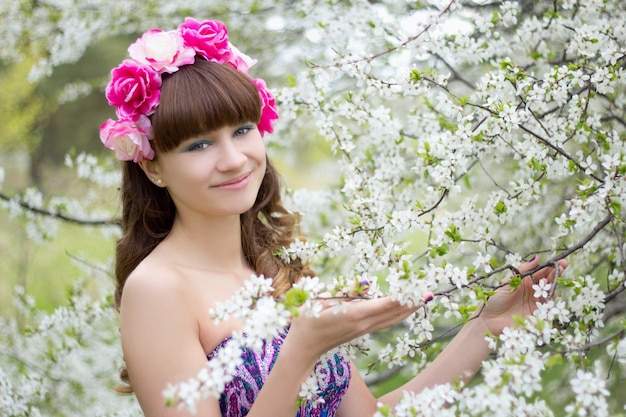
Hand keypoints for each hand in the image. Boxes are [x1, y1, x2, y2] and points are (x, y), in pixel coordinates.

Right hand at [287, 296, 417, 360]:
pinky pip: (385, 323)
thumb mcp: (321, 301)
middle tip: (429, 293)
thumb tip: (365, 284)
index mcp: (353, 314)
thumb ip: (344, 291)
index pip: (384, 305)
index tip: (417, 290)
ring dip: (408, 310)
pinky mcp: (361, 332)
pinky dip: (398, 315)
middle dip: (412, 303)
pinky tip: (404, 311)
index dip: (402, 297)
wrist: (304, 347)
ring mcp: (363, 330)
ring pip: (392, 319)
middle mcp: (363, 324)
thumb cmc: (307, 320)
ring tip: (423, 300)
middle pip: (393, 313)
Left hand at [476, 256, 567, 335]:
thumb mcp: (507, 282)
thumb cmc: (494, 299)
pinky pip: (549, 309)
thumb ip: (522, 271)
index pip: (541, 273)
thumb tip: (537, 258)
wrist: (487, 320)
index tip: (560, 261)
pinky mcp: (537, 317)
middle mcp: (532, 292)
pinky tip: (551, 295)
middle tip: (563, 266)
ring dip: (553, 287)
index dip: (551, 267)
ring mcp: (536, 304)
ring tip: (550, 280)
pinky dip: (551, 303)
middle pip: (548, 282)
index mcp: (525, 282)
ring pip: (550, 294)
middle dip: (556, 274)